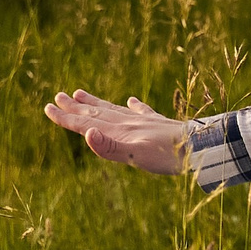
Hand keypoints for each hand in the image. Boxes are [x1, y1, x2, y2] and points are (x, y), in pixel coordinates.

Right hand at [43, 90, 192, 175]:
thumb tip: (86, 133)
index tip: (48, 108)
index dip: (66, 118)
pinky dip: (134, 106)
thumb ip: (110, 147)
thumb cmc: (169, 155)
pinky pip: (143, 112)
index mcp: (120, 132)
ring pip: (114, 110)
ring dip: (96, 104)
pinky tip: (132, 100)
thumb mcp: (137, 155)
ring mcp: (145, 122)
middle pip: (96, 114)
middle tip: (58, 96)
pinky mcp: (161, 124)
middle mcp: (129, 124)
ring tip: (81, 93)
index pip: (86, 124)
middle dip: (75, 108)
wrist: (202, 147)